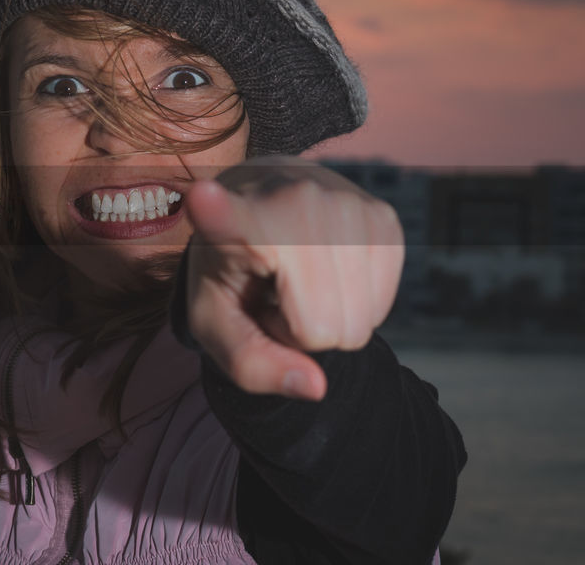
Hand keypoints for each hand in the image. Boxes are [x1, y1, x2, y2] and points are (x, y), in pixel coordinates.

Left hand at [184, 155, 404, 399]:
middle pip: (325, 328)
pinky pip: (382, 307)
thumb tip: (316, 386)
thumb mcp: (217, 325)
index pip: (227, 220)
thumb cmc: (233, 273)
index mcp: (234, 223)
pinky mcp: (383, 217)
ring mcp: (347, 204)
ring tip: (297, 279)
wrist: (263, 209)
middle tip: (274, 293)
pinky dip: (357, 304)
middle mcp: (294, 201)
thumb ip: (250, 363)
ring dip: (329, 316)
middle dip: (301, 330)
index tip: (201, 196)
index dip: (216, 213)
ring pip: (359, 322)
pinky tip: (328, 272)